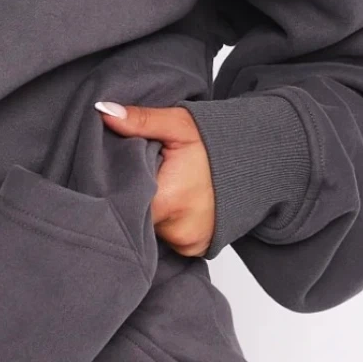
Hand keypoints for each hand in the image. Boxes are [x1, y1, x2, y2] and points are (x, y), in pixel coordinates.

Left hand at [94, 101, 215, 257]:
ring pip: (148, 228)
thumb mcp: (178, 124)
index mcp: (168, 201)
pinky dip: (163, 221)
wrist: (258, 164)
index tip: (114, 171)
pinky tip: (170, 201)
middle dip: (130, 197)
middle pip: (134, 217)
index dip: (114, 186)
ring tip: (158, 186)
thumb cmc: (217, 144)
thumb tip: (104, 112)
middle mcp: (178, 231)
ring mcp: (187, 243)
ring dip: (147, 210)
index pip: (121, 201)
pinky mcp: (194, 249)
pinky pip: (165, 238)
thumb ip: (140, 120)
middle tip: (138, 174)